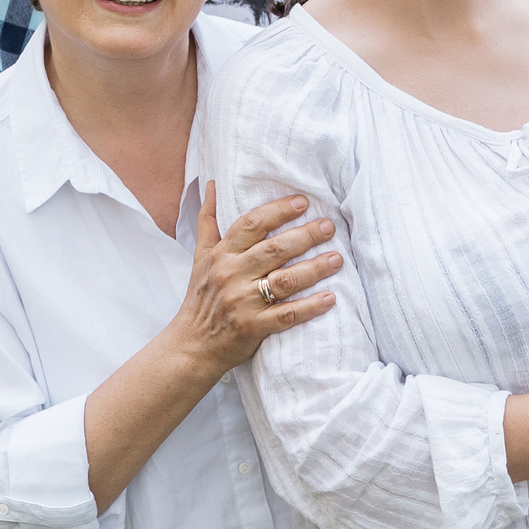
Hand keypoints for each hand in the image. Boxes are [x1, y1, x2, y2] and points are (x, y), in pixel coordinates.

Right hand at [168, 184, 340, 377]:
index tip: (303, 202)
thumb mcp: (200, 257)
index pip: (251, 224)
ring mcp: (242, 302)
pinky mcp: (253, 328)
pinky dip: (309, 307)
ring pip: (284, 281)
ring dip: (314, 269)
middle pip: (273, 249)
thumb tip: (212, 184)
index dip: (278, 211)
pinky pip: (287, 315)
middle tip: (329, 226)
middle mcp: (231, 275)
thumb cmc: (200, 298)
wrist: (191, 345)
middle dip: (305, 236)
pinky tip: (330, 298)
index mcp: (221, 255)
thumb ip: (208, 220)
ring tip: (337, 259)